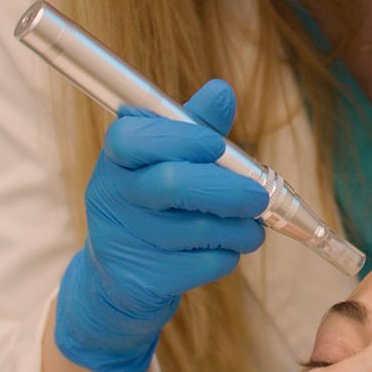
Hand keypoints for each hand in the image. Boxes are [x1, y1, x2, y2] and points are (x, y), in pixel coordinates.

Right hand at [55, 80, 268, 371]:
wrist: (122, 274)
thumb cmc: (158, 201)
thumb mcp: (171, 158)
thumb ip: (197, 125)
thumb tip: (222, 91)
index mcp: (118, 155)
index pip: (134, 138)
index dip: (180, 139)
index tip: (216, 144)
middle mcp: (112, 194)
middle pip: (172, 184)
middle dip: (228, 190)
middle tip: (260, 196)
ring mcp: (122, 239)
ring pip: (197, 229)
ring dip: (239, 228)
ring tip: (252, 226)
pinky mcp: (142, 279)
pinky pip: (203, 264)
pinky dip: (227, 255)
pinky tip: (226, 248)